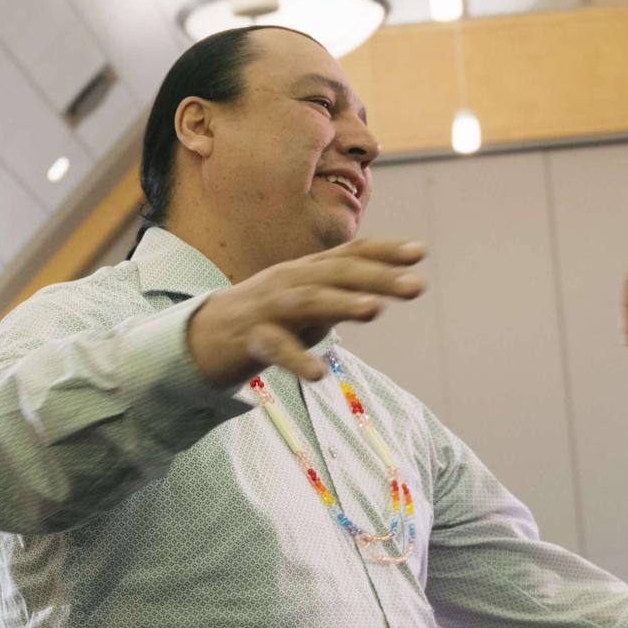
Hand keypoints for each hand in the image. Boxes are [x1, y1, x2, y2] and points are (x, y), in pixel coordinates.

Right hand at [187, 239, 426, 387]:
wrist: (207, 335)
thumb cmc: (272, 316)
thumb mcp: (313, 298)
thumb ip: (348, 289)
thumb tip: (395, 282)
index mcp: (308, 271)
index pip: (350, 254)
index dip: (384, 252)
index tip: (420, 253)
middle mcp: (291, 280)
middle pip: (337, 274)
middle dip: (378, 278)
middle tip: (416, 286)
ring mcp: (270, 307)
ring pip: (309, 301)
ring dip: (342, 304)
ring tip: (375, 311)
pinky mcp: (251, 339)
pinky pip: (276, 349)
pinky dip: (296, 360)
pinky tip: (318, 375)